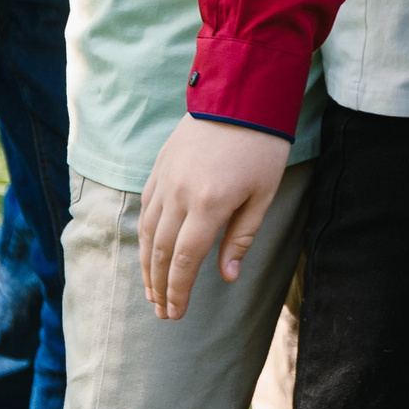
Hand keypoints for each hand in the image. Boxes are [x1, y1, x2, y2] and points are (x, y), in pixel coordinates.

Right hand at [138, 116, 291, 318]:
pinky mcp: (159, 167)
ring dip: (147, 266)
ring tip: (152, 290)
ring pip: (147, 233)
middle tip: (162, 312)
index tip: (176, 314)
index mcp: (209, 204)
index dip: (178, 291)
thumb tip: (228, 277)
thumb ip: (242, 236)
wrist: (241, 95)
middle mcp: (179, 195)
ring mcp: (165, 180)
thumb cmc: (262, 145)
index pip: (185, 261)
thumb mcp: (263, 194)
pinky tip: (149, 250)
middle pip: (160, 252)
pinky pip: (146, 208)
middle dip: (160, 287)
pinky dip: (145, 235)